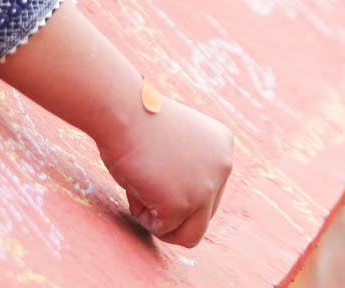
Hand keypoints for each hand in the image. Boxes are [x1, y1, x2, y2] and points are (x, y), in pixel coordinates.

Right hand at [98, 96, 233, 246]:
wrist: (121, 109)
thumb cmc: (135, 119)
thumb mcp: (175, 143)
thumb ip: (187, 169)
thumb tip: (180, 206)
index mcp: (222, 147)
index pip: (211, 191)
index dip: (180, 190)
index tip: (158, 171)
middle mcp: (223, 167)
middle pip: (205, 215)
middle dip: (174, 210)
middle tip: (146, 189)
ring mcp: (205, 188)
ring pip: (191, 234)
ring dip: (165, 226)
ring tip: (141, 199)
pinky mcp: (182, 204)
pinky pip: (162, 229)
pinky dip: (143, 215)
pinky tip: (133, 188)